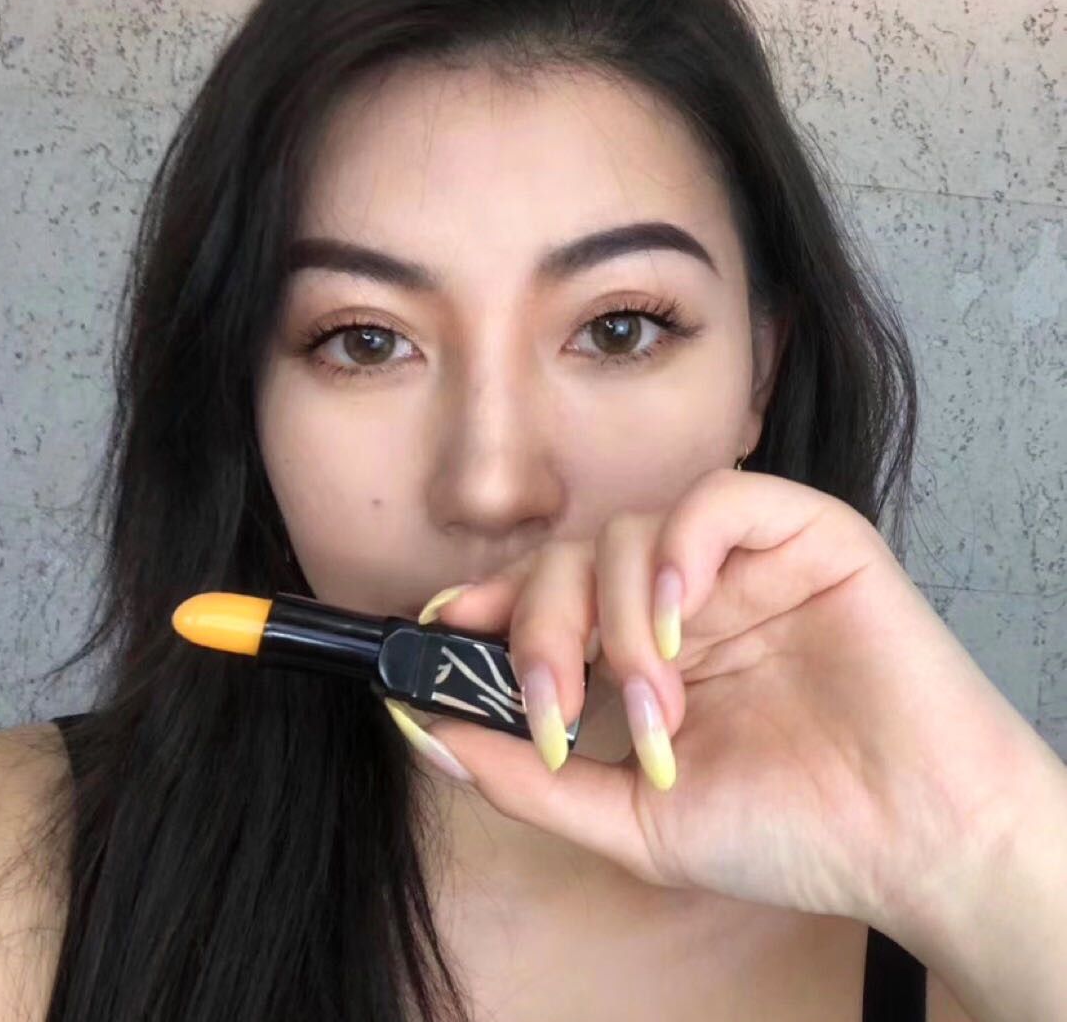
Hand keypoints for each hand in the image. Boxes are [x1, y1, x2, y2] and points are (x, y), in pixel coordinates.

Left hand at [412, 468, 1051, 929]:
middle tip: (556, 707)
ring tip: (655, 700)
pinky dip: (680, 546)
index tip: (442, 628)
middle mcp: (684, 599)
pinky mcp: (805, 536)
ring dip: (618, 617)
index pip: (549, 597)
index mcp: (645, 654)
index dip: (491, 603)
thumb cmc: (789, 831)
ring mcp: (741, 565)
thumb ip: (530, 780)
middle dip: (542, 630)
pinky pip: (720, 500)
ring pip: (631, 532)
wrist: (914, 840)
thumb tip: (427, 732)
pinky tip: (679, 612)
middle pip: (572, 560)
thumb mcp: (634, 820)